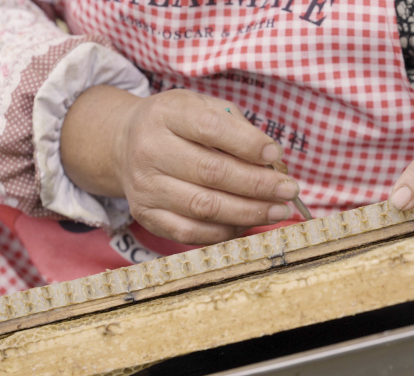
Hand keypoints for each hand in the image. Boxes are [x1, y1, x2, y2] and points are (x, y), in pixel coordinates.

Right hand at [61, 86, 298, 243]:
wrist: (125, 144)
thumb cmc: (178, 124)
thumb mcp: (201, 106)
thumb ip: (236, 126)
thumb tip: (272, 162)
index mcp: (166, 114)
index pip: (210, 128)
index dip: (247, 143)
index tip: (275, 155)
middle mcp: (150, 150)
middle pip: (211, 172)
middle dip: (258, 185)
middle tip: (288, 190)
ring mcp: (145, 186)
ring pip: (204, 207)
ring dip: (248, 212)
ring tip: (278, 210)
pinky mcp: (146, 215)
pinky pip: (190, 232)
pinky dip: (224, 231)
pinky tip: (247, 223)